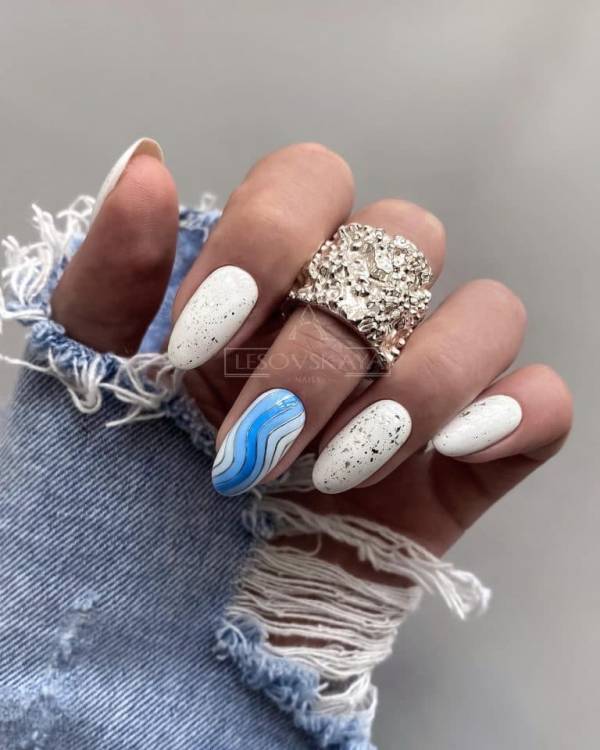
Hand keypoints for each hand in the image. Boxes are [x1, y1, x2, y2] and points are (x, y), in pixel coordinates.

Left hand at [52, 141, 571, 558]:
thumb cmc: (125, 496)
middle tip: (256, 440)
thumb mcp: (95, 380)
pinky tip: (443, 454)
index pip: (311, 180)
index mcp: (274, 280)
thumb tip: (148, 164)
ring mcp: (419, 385)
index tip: (201, 340)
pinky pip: (543, 403)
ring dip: (415, 384)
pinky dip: (514, 414)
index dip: (267, 237)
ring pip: (488, 309)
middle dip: (325, 347)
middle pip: (407, 241)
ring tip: (334, 469)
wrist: (167, 623)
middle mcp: (355, 317)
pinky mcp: (470, 461)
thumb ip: (112, 273)